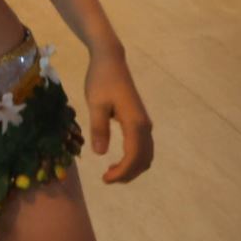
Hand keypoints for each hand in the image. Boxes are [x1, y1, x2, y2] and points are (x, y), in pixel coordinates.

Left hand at [85, 50, 153, 182]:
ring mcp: (144, 123)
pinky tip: (118, 159)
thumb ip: (98, 128)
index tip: (105, 179)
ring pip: (146, 154)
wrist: (110, 61)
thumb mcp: (95, 104)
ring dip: (132, 168)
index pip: (134, 157)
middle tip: (106, 179)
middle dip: (128, 174)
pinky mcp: (140, 120)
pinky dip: (135, 159)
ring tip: (111, 173)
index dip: (122, 172)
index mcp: (135, 123)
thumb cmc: (100, 80)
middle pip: (144, 159)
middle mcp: (145, 126)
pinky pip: (143, 146)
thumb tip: (100, 154)